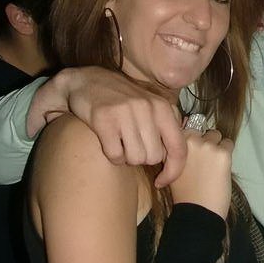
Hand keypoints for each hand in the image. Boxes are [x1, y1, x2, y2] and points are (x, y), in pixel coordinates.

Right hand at [27, 67, 186, 186]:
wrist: (85, 82)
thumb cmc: (122, 99)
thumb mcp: (151, 105)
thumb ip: (167, 126)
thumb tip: (176, 156)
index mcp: (163, 107)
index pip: (178, 148)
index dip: (173, 171)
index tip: (161, 181)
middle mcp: (148, 108)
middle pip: (153, 157)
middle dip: (142, 158)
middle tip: (131, 144)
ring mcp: (126, 113)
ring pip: (135, 159)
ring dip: (126, 157)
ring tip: (120, 141)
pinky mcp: (104, 120)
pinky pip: (115, 156)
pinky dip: (112, 155)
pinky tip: (108, 141)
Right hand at [170, 128, 232, 218]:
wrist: (198, 211)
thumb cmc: (184, 193)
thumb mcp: (173, 167)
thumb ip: (177, 149)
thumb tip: (184, 124)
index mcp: (175, 143)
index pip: (187, 125)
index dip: (193, 136)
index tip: (194, 150)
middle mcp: (190, 140)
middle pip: (203, 129)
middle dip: (205, 141)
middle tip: (204, 161)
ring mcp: (207, 145)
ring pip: (217, 135)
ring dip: (217, 146)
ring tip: (213, 165)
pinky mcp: (223, 153)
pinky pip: (229, 144)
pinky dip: (227, 154)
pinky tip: (221, 168)